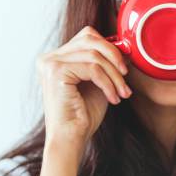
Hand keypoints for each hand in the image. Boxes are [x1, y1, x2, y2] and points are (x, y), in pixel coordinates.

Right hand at [36, 25, 131, 144]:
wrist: (70, 139)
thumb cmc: (83, 115)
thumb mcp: (99, 83)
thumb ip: (106, 63)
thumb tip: (124, 47)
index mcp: (57, 58)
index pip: (87, 36)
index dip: (110, 47)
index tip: (124, 67)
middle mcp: (50, 58)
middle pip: (90, 38)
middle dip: (114, 56)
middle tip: (125, 76)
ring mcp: (50, 63)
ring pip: (94, 55)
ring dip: (114, 75)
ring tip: (122, 92)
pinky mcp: (56, 72)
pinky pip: (92, 68)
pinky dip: (108, 83)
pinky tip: (113, 98)